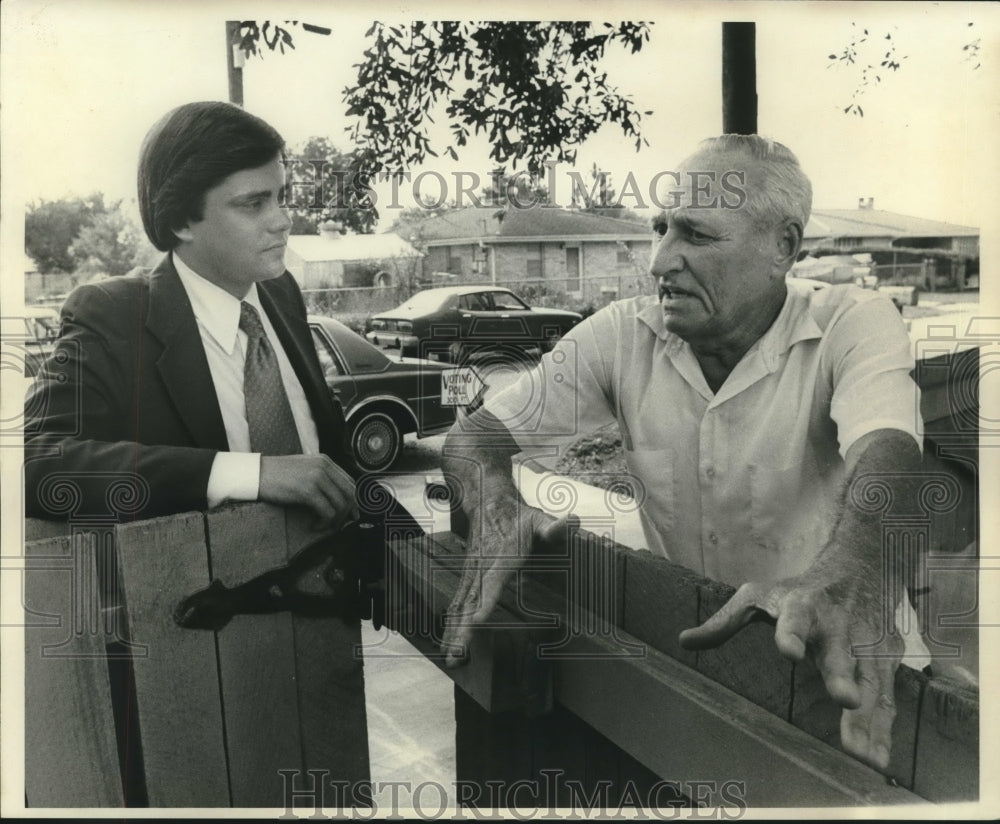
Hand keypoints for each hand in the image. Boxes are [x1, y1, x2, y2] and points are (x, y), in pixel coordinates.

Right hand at [259, 454, 357, 528]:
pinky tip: (314, 526)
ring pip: (340, 504)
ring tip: (323, 525)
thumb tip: (334, 495)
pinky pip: (327, 512)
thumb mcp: (303, 468)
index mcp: (325, 460)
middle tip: (342, 524)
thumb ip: (320, 476)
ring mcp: (317, 477)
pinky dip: (324, 523)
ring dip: (335, 520)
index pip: (350, 481)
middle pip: (349, 493)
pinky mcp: (307, 491)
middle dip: (349, 511)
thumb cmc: (276, 474)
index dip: (353, 499)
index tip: (351, 513)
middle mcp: (324, 466)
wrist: (255, 473)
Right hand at [441, 499, 574, 667]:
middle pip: (471, 601)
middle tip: (457, 655)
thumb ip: (553, 526)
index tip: (476, 622)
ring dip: (454, 633)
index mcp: (502, 557)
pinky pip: (458, 603)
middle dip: (463, 629)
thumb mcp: (538, 519)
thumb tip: (570, 521)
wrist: (489, 503)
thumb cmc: (519, 516)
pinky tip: (448, 643)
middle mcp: (482, 567)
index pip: (492, 582)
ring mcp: (472, 573)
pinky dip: (451, 624)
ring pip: (461, 605)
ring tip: (451, 660)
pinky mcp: (468, 577)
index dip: (485, 603)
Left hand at [678, 568, 902, 770]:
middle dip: (842, 675)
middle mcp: (837, 624)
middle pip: (840, 651)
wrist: (860, 566)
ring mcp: (866, 642)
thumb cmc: (799, 590)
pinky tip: (879, 759)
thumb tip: (684, 641)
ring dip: (868, 717)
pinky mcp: (886, 660)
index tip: (787, 651)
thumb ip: (725, 621)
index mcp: (802, 605)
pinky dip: (884, 729)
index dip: (791, 633)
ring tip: (862, 753)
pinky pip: (886, 698)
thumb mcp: (759, 595)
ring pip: (869, 680)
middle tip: (844, 700)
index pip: (795, 618)